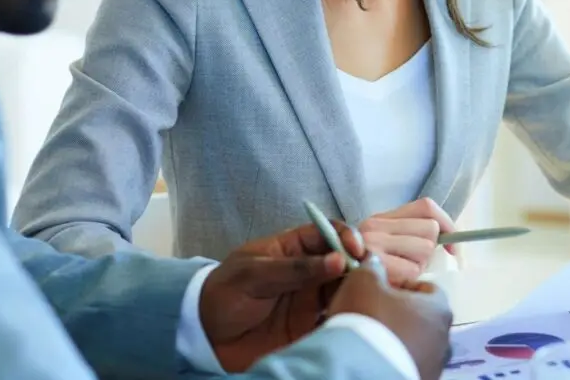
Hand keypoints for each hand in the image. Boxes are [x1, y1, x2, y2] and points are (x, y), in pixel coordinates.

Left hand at [201, 220, 361, 371]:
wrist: (203, 336)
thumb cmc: (223, 294)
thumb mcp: (254, 274)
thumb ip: (295, 268)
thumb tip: (338, 260)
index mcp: (293, 248)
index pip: (327, 234)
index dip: (345, 237)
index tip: (356, 249)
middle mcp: (308, 272)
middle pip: (344, 261)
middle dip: (358, 265)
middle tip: (366, 276)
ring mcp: (310, 299)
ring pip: (346, 289)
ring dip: (356, 292)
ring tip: (358, 299)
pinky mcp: (310, 325)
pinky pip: (336, 319)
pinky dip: (347, 318)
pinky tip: (349, 320)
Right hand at [328, 255, 452, 379]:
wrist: (362, 371)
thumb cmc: (369, 319)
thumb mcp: (363, 282)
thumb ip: (372, 267)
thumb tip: (374, 261)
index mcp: (438, 308)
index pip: (429, 289)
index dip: (405, 286)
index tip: (384, 289)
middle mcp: (444, 338)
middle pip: (424, 319)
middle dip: (402, 315)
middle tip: (375, 314)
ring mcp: (435, 365)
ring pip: (418, 345)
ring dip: (400, 340)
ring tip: (372, 341)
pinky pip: (410, 365)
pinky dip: (396, 361)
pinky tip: (375, 360)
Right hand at [359, 197, 456, 283]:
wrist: (340, 301)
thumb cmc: (370, 276)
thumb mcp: (387, 248)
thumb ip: (411, 236)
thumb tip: (450, 240)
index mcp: (380, 219)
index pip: (426, 207)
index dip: (446, 224)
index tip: (451, 248)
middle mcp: (374, 226)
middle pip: (430, 228)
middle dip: (428, 251)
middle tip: (410, 266)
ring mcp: (372, 244)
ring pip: (425, 248)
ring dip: (419, 266)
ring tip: (401, 276)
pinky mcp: (374, 264)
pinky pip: (413, 270)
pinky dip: (409, 281)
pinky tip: (396, 286)